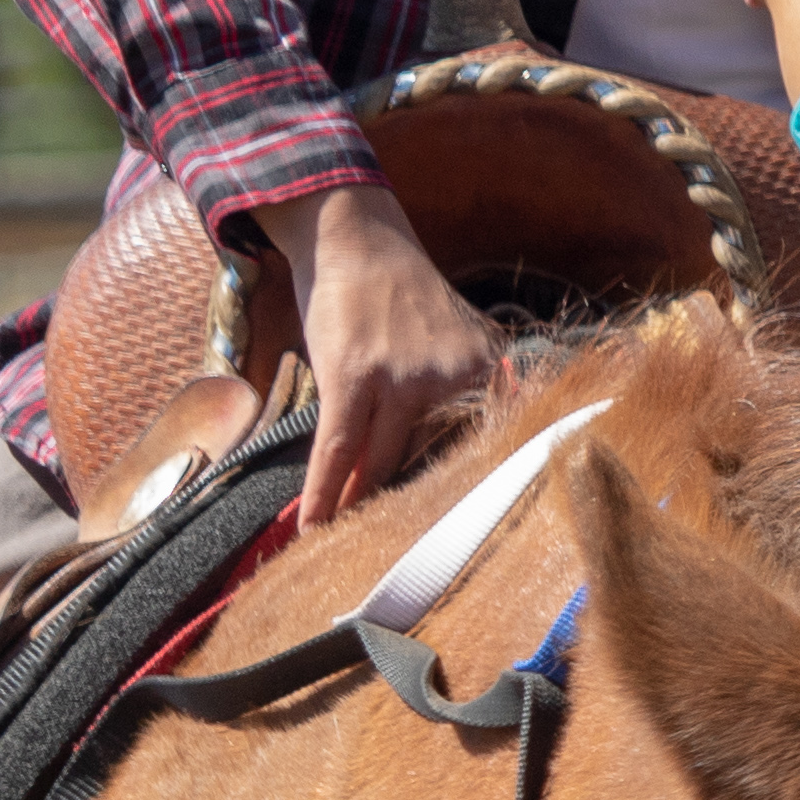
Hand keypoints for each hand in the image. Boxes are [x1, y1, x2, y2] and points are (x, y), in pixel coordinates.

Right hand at [265, 183, 497, 522]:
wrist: (357, 236)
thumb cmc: (404, 297)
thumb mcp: (458, 340)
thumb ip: (466, 398)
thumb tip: (456, 471)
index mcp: (488, 370)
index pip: (482, 452)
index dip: (464, 503)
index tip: (460, 550)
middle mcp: (453, 375)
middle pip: (431, 467)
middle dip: (412, 515)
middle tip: (400, 564)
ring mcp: (402, 377)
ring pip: (380, 466)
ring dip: (358, 510)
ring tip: (348, 551)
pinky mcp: (352, 377)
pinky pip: (337, 451)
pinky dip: (324, 492)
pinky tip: (312, 526)